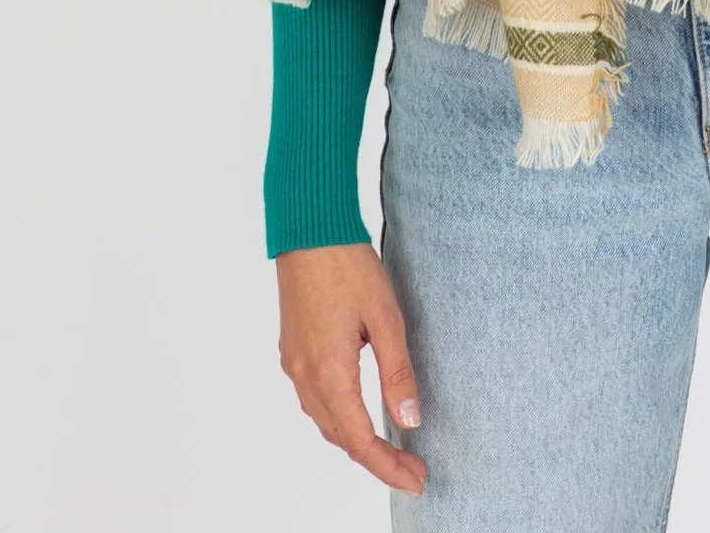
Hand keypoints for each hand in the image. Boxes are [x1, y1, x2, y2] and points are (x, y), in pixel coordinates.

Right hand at [275, 243, 426, 496]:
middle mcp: (305, 376)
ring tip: (390, 447)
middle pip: (340, 437)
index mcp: (330, 373)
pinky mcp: (292, 348)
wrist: (308, 230)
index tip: (417, 479)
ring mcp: (293, 363)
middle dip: (376, 460)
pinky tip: (358, 409)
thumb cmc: (348, 265)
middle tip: (412, 467)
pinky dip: (338, 416)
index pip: (360, 441)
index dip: (389, 467)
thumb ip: (397, 373)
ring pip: (325, 420)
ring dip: (355, 440)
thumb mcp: (386, 318)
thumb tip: (409, 422)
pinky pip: (313, 398)